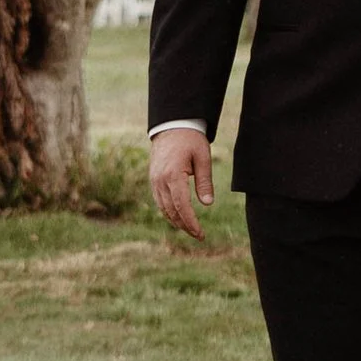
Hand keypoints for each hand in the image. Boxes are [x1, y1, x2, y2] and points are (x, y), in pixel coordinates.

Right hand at [150, 126, 214, 245]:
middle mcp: (160, 180)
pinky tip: (179, 217)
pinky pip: (160, 201)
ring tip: (191, 229)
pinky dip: (169, 212)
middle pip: (171, 211)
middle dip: (185, 226)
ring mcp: (154, 180)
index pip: (181, 206)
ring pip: (164, 208)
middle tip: (199, 235)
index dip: (191, 222)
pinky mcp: (153, 179)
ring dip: (176, 221)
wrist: (172, 125)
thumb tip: (207, 204)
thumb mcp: (203, 158)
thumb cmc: (191, 140)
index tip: (200, 233)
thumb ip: (204, 181)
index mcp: (173, 175)